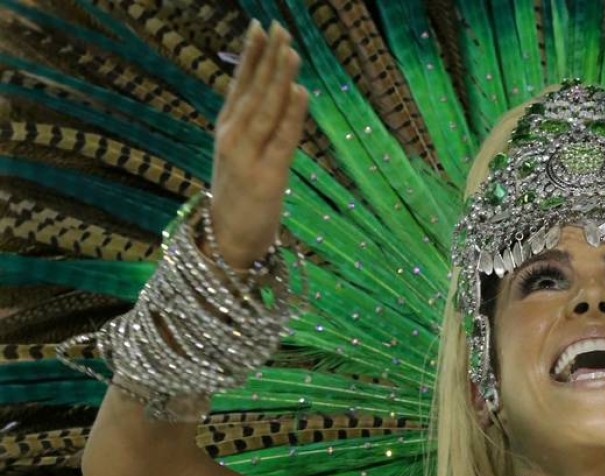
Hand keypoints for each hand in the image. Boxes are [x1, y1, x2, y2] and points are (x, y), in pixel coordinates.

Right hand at [209, 19, 308, 267]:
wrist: (227, 243)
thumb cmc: (239, 199)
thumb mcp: (240, 156)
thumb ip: (253, 126)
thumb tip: (273, 93)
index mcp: (227, 130)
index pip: (240, 85)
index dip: (250, 55)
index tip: (261, 26)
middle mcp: (232, 139)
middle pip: (253, 91)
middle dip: (267, 58)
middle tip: (280, 27)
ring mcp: (246, 158)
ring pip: (266, 111)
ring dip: (279, 79)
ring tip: (291, 51)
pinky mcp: (267, 178)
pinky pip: (282, 141)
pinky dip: (292, 116)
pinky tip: (300, 92)